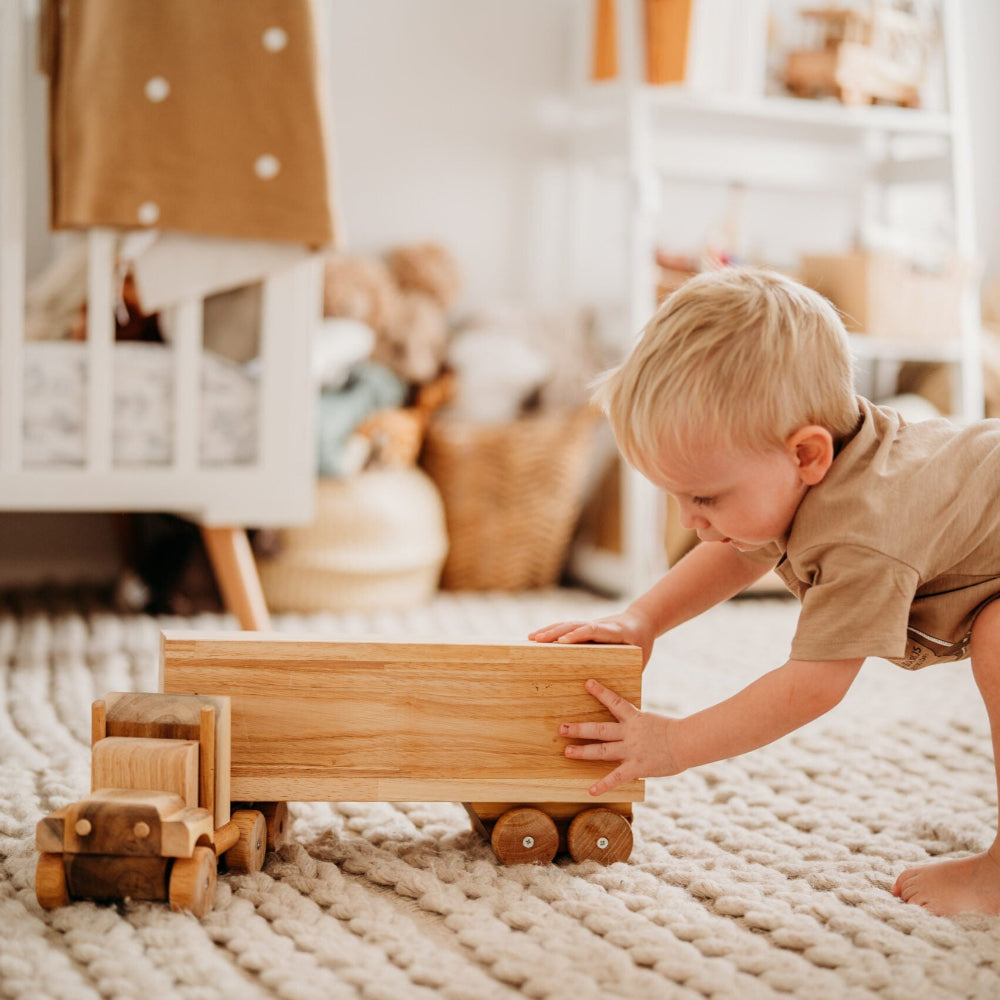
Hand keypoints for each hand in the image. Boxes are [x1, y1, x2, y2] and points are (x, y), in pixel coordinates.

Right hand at [529, 608, 655, 664]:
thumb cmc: (642, 644)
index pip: (595, 630)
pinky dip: (552, 630)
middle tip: (538, 640)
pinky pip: (567, 627)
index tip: (564, 641)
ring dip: (550, 630)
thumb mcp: (641, 658)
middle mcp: (600, 625)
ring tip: (532, 638)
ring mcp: (591, 623)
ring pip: (568, 624)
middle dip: (556, 632)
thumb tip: (624, 703)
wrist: (642, 621)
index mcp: (615, 632)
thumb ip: (630, 674)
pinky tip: (538, 637)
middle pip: (576, 625)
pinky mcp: (585, 625)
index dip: (579, 634)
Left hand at [560, 678, 679, 795]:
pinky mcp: (637, 767)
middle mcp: (630, 733)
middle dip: (579, 729)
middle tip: (562, 727)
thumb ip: (638, 722)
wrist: (688, 743)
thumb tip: (629, 720)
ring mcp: (632, 750)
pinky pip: (617, 777)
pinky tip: (590, 790)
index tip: (587, 683)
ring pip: (603, 750)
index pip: (615, 702)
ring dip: (584, 751)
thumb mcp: (653, 721)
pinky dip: (603, 785)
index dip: (600, 692)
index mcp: (635, 718)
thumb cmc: (674, 732)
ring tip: (567, 751)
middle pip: (600, 729)